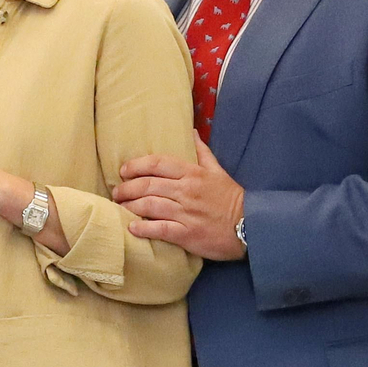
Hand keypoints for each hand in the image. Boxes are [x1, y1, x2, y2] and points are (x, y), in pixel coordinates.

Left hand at [114, 136, 245, 260]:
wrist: (251, 227)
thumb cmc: (231, 198)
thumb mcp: (218, 171)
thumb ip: (202, 152)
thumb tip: (192, 132)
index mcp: (193, 174)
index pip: (158, 163)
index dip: (136, 165)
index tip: (124, 170)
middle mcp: (187, 191)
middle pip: (148, 185)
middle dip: (127, 188)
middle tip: (117, 192)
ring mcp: (186, 213)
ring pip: (150, 205)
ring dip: (130, 205)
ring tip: (120, 207)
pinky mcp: (187, 234)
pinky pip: (160, 229)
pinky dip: (143, 227)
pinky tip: (132, 227)